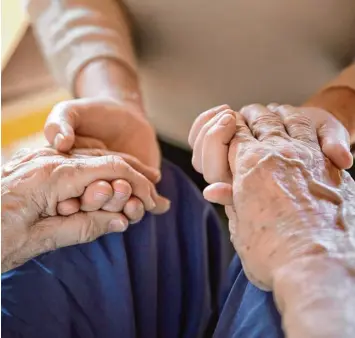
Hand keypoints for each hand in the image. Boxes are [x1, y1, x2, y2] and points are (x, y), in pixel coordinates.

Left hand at [1, 148, 169, 271]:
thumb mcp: (35, 240)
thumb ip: (81, 227)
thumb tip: (120, 221)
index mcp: (53, 175)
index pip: (112, 170)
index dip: (138, 185)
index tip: (154, 201)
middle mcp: (51, 160)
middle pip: (107, 160)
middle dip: (137, 176)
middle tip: (158, 190)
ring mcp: (44, 159)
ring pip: (95, 158)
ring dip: (122, 171)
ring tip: (144, 182)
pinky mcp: (39, 164)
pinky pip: (79, 162)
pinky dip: (101, 171)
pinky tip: (110, 179)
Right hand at [43, 97, 162, 214]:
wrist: (124, 114)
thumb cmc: (92, 113)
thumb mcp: (70, 112)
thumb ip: (60, 123)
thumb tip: (61, 142)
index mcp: (71, 180)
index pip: (72, 197)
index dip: (78, 200)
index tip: (88, 193)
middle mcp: (94, 190)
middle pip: (101, 208)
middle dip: (110, 203)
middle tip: (120, 187)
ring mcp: (118, 192)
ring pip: (124, 211)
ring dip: (132, 209)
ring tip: (137, 202)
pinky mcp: (139, 189)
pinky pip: (146, 203)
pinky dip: (154, 205)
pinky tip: (161, 204)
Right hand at [202, 105, 354, 337]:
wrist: (320, 266)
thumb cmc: (274, 254)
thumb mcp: (241, 231)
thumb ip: (230, 203)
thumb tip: (212, 191)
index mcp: (248, 167)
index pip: (232, 136)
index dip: (226, 131)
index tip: (226, 128)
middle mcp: (275, 153)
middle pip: (258, 121)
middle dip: (248, 117)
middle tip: (243, 115)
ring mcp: (304, 153)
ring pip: (285, 119)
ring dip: (273, 113)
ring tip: (267, 112)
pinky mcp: (328, 162)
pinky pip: (311, 129)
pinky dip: (299, 121)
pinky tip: (296, 123)